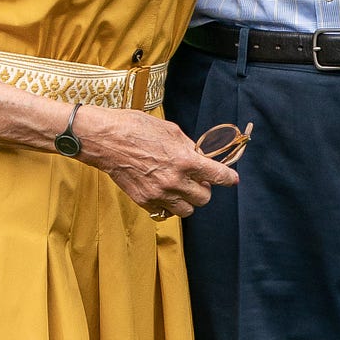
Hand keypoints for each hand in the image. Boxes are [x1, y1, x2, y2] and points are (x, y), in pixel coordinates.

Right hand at [74, 106, 239, 219]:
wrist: (106, 140)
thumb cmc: (136, 128)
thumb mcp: (169, 130)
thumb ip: (187, 146)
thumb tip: (198, 156)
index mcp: (184, 160)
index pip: (217, 175)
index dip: (228, 178)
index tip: (232, 180)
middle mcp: (174, 180)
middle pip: (204, 198)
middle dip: (204, 189)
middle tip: (197, 179)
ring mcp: (159, 194)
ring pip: (187, 210)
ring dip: (188, 199)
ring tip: (181, 187)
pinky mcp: (145, 201)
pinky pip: (166, 211)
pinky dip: (169, 204)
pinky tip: (164, 190)